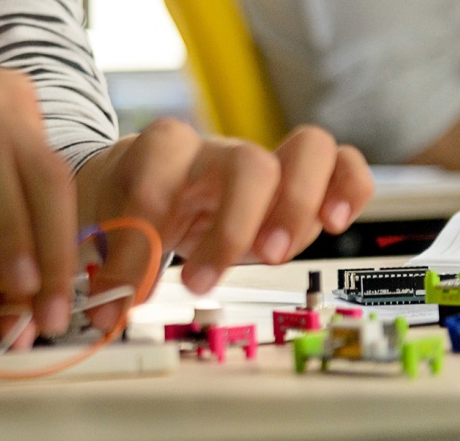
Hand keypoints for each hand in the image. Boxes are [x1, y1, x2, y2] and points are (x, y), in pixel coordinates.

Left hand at [75, 119, 373, 328]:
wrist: (148, 179)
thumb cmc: (132, 203)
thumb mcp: (110, 230)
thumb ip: (113, 265)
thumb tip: (109, 311)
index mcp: (159, 154)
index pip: (154, 183)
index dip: (140, 241)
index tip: (127, 292)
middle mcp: (216, 151)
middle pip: (247, 164)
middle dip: (235, 229)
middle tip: (203, 282)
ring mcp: (263, 159)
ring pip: (307, 148)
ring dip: (298, 206)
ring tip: (274, 256)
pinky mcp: (296, 174)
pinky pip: (341, 159)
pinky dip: (350, 186)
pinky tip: (335, 222)